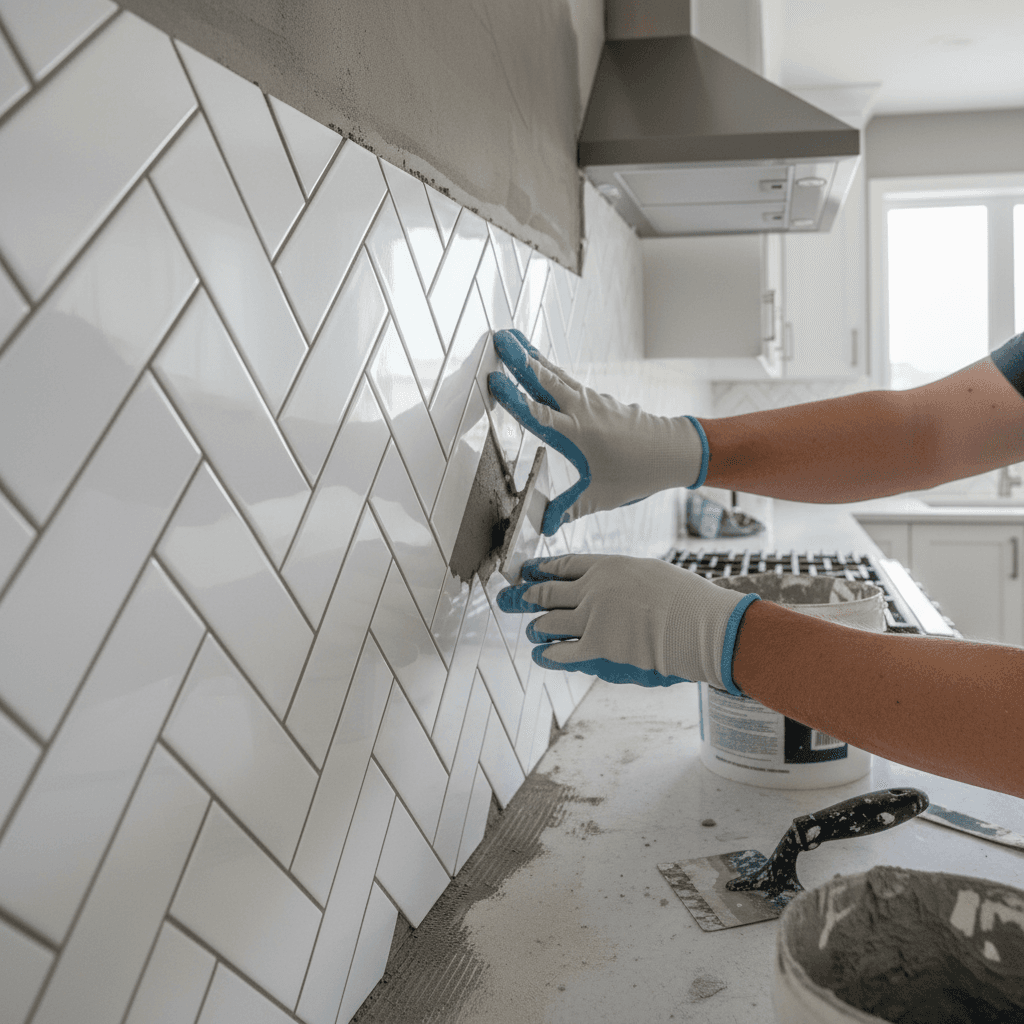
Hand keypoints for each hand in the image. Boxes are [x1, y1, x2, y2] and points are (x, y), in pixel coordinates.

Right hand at [487, 329, 707, 535]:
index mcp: (577, 435)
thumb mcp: (599, 497)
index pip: (537, 413)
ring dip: (534, 358)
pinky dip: (552, 370)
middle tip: (499, 339)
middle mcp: (582, 412)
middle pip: (545, 381)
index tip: (493, 379)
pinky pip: (570, 381)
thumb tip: (544, 527)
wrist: (673, 451)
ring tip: (514, 340)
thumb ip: (568, 509)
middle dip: (521, 359)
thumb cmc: (637, 474)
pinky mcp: (600, 400)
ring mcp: (592, 402)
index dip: (513, 397)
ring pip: (557, 375)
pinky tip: (544, 365)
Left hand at [497, 554, 758, 693]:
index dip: (540, 570)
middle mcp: (592, 590)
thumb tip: (604, 587)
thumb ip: (620, 580)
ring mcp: (591, 620)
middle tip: (510, 598)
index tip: (527, 572)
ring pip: (548, 623)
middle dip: (523, 597)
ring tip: (532, 630)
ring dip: (537, 627)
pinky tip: (540, 654)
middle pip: (546, 592)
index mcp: (606, 566)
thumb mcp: (649, 573)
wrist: (701, 626)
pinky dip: (547, 654)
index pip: (562, 565)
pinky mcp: (597, 649)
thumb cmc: (686, 600)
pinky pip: (561, 652)